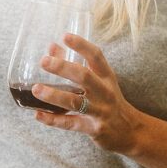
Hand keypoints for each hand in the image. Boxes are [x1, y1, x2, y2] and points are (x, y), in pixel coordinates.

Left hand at [32, 33, 166, 167]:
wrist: (131, 131)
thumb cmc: (110, 102)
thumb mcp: (100, 82)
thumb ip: (76, 64)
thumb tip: (52, 47)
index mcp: (107, 77)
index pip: (96, 56)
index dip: (81, 45)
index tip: (65, 36)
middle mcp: (105, 92)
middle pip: (84, 76)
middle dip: (62, 68)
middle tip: (44, 61)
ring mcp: (100, 111)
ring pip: (75, 102)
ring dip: (54, 95)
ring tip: (36, 89)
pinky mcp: (93, 129)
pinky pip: (70, 123)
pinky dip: (53, 120)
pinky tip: (38, 115)